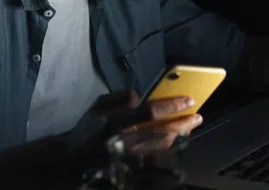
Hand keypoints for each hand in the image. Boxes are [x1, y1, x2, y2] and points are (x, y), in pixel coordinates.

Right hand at [69, 91, 202, 154]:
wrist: (71, 162)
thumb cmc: (86, 131)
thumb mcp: (97, 107)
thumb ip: (119, 98)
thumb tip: (139, 96)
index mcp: (115, 122)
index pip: (150, 112)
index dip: (171, 106)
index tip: (188, 99)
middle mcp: (125, 142)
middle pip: (162, 134)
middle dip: (183, 124)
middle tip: (197, 116)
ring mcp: (130, 160)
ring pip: (162, 148)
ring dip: (179, 136)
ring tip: (191, 125)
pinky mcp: (132, 171)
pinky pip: (156, 158)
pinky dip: (168, 148)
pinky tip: (177, 139)